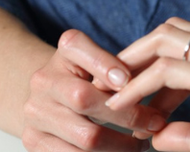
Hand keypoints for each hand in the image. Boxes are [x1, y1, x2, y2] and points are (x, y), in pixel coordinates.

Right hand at [22, 29, 167, 151]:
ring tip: (141, 145)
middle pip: (84, 99)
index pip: (76, 47)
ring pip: (85, 137)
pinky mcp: (34, 142)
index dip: (103, 63)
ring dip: (120, 145)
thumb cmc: (90, 80)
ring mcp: (34, 113)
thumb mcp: (102, 65)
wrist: (52, 101)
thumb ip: (118, 68)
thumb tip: (136, 86)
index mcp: (63, 53)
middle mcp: (43, 80)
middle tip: (155, 124)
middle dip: (127, 115)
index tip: (128, 81)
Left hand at [105, 18, 189, 151]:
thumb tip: (157, 136)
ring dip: (133, 65)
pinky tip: (124, 106)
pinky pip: (168, 71)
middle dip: (135, 53)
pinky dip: (140, 86)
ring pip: (164, 42)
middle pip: (169, 31)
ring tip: (110, 92)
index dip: (152, 59)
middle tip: (111, 82)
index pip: (184, 39)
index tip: (130, 89)